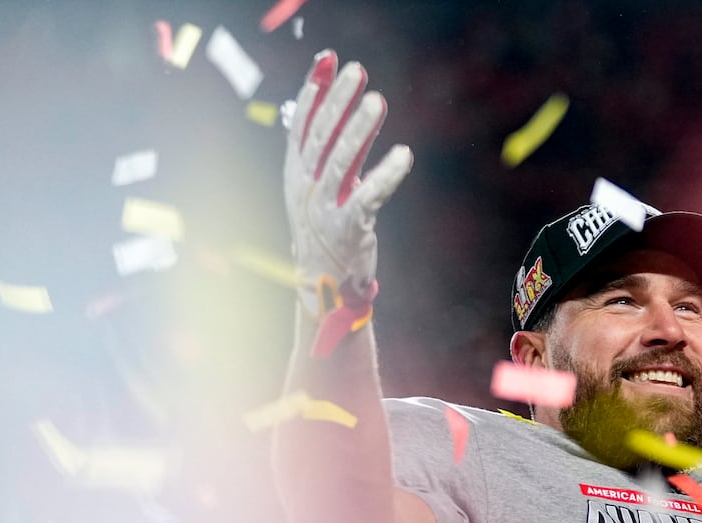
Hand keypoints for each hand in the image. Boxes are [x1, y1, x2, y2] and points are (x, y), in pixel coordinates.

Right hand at [284, 52, 412, 314]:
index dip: (315, 89)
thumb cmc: (327, 230)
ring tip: (377, 100)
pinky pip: (369, 197)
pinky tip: (404, 154)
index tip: (329, 59)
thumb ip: (333, 150)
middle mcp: (306, 186)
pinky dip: (386, 175)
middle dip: (338, 100)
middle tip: (357, 71)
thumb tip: (340, 108)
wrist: (323, 285)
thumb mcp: (321, 186)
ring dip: (359, 128)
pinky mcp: (349, 228)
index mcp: (296, 172)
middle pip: (321, 135)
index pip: (303, 122)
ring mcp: (324, 208)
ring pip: (341, 160)